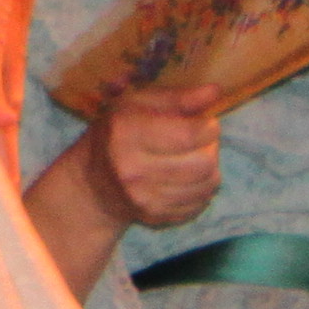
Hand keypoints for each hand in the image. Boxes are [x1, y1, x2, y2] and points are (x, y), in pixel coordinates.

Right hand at [80, 85, 221, 232]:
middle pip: (204, 162)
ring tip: (193, 159)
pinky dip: (201, 190)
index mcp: (126, 132)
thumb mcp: (137, 104)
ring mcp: (144, 197)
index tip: (204, 123)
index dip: (208, 127)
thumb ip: (177, 98)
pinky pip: (201, 203)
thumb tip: (215, 91)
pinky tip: (184, 179)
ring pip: (208, 184)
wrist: (93, 182)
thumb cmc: (118, 133)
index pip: (190, 134)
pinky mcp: (156, 217)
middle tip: (199, 142)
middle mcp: (132, 168)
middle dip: (210, 148)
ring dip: (209, 169)